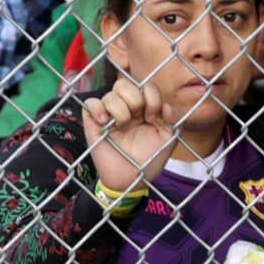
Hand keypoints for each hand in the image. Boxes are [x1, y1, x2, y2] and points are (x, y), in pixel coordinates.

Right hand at [84, 82, 182, 196]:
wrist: (131, 179)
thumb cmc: (148, 159)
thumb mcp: (168, 139)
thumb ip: (173, 120)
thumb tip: (167, 107)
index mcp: (144, 107)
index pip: (146, 87)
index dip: (152, 99)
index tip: (153, 119)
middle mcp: (125, 107)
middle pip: (124, 84)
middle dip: (135, 100)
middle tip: (138, 118)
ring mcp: (108, 114)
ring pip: (110, 94)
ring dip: (120, 110)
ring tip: (122, 126)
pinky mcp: (93, 122)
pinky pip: (90, 103)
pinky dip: (98, 110)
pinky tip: (106, 123)